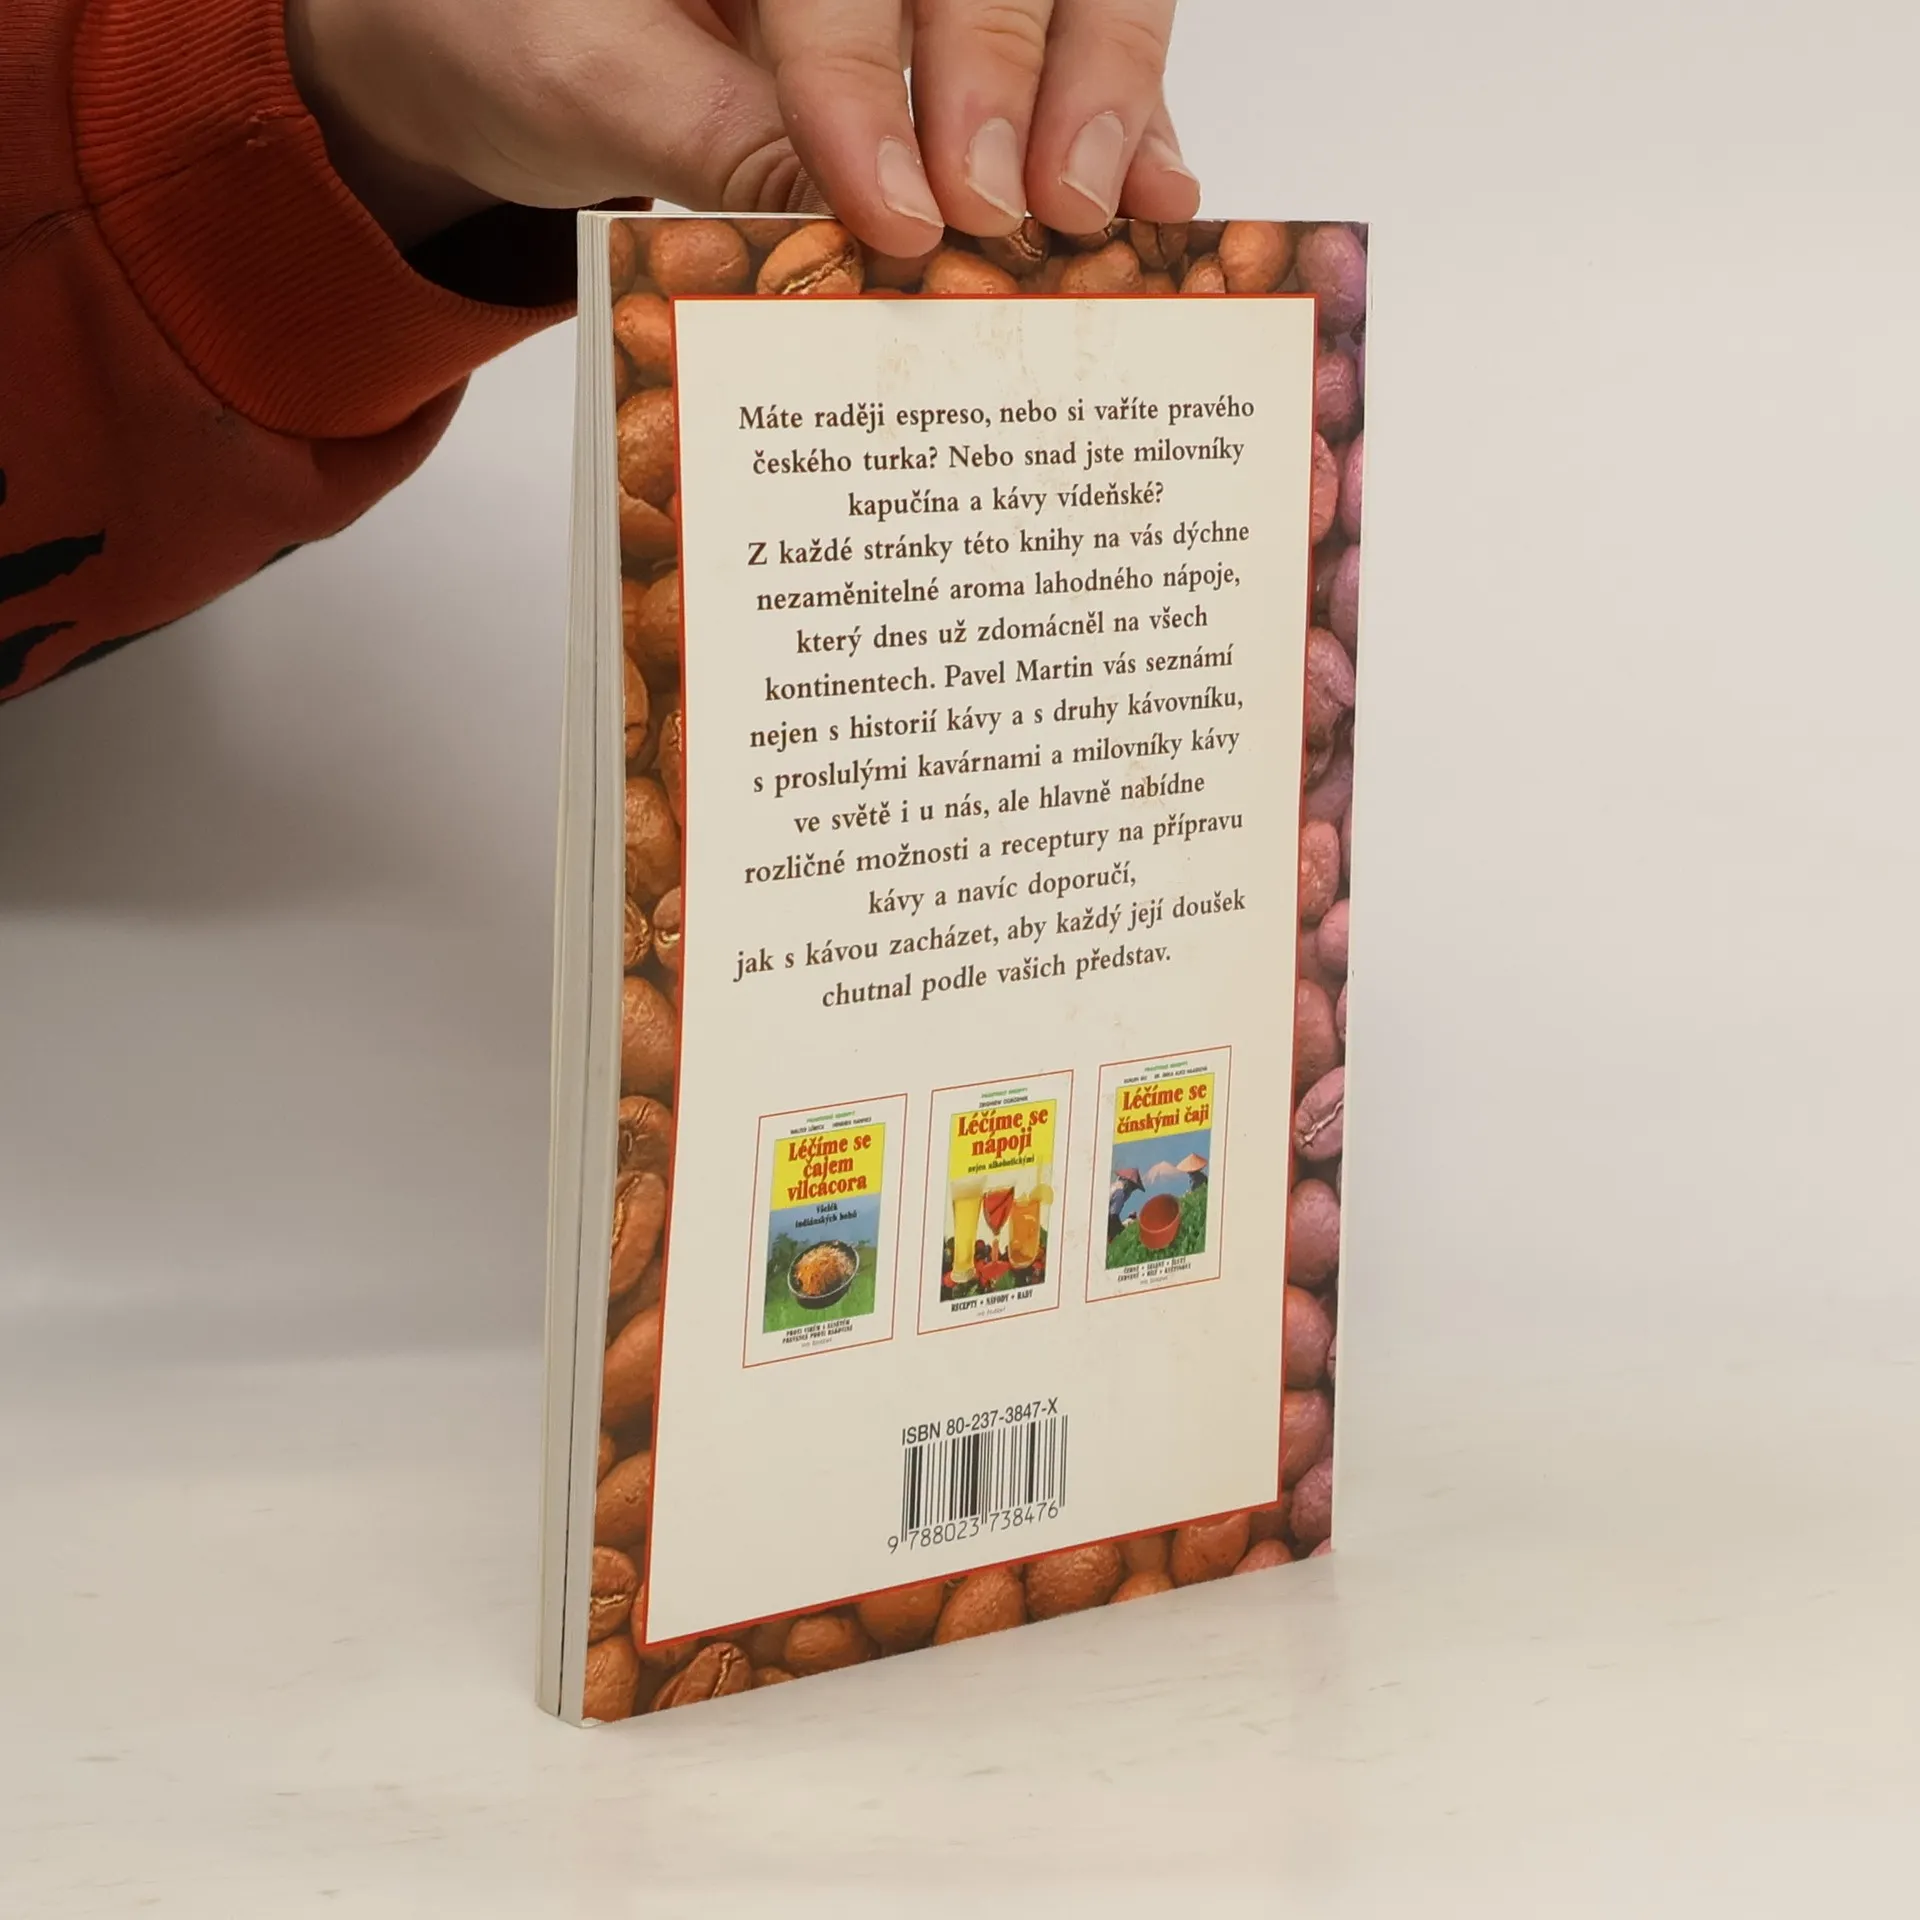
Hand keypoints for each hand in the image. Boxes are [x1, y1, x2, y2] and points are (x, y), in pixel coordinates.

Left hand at [286, 0, 1197, 254]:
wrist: (487, 33)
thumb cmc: (507, 32)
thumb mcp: (576, 82)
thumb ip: (705, 132)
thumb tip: (847, 221)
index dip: (867, 76)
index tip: (897, 206)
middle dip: (1010, 71)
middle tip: (1024, 209)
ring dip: (1098, 85)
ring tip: (1110, 207)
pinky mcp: (957, 11)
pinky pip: (1064, 37)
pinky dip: (1117, 114)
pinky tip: (1154, 190)